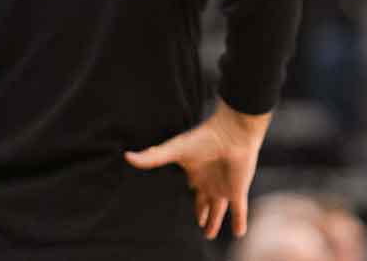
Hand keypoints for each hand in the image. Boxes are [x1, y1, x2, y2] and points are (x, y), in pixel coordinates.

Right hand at [124, 102, 271, 239]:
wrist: (232, 133)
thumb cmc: (204, 138)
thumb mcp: (174, 150)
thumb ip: (152, 157)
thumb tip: (127, 156)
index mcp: (196, 174)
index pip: (193, 190)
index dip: (192, 199)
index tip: (187, 205)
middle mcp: (210, 182)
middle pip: (205, 203)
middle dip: (204, 214)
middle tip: (201, 225)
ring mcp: (224, 187)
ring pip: (219, 211)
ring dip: (215, 222)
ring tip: (210, 235)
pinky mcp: (237, 191)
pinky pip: (238, 212)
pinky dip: (239, 223)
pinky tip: (239, 234)